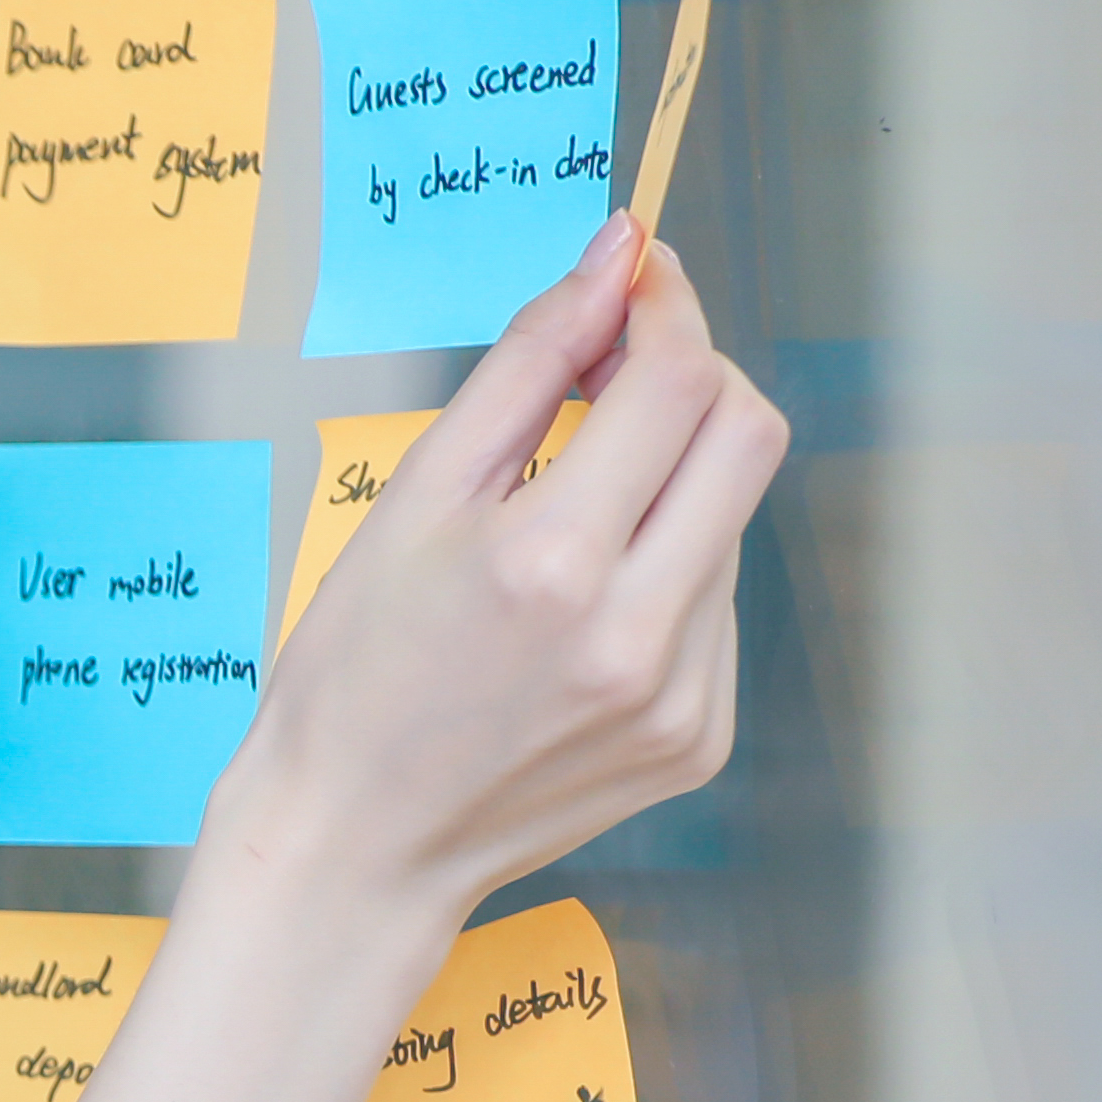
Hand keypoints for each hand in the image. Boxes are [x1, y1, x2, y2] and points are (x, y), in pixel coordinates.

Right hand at [212, 220, 781, 925]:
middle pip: (747, 433)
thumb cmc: (355, 673)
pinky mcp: (701, 735)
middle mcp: (638, 634)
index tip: (631, 281)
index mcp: (553, 563)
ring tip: (566, 521)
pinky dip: (666, 569)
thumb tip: (614, 255)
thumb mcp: (412, 498)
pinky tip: (582, 608)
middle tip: (614, 375)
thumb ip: (528, 365)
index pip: (677, 379)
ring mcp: (683, 695)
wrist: (354, 846)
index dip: (662, 306)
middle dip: (693, 375)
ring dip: (670, 481)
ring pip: (732, 518)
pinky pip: (717, 602)